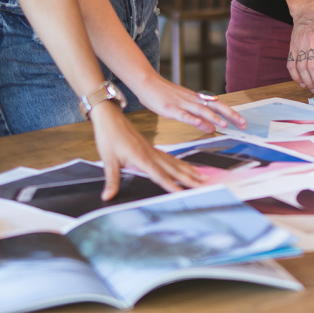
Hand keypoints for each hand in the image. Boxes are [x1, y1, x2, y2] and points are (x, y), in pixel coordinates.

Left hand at [89, 101, 204, 198]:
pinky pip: (171, 158)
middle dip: (190, 179)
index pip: (160, 176)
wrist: (111, 118)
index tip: (185, 193)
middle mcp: (151, 154)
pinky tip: (187, 168)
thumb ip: (112, 179)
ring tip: (203, 178)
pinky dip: (181, 164)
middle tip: (205, 185)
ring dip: (190, 172)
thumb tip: (107, 196)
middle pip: (174, 170)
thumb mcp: (108, 159)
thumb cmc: (109, 136)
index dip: (172, 186)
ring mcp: (153, 151)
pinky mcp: (152, 149)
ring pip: (176, 163)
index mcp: (142, 158)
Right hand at [134, 71, 246, 132]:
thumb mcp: (183, 107)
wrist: (147, 82)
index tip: (243, 121)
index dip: (231, 113)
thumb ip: (198, 118)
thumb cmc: (163, 95)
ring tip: (226, 125)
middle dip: (231, 115)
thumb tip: (213, 128)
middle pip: (215, 107)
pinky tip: (201, 125)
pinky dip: (194, 120)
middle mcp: (192, 100)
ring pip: (202, 110)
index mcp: (196, 99)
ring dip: (214, 118)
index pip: (218, 106)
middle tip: (243, 124)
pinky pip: (184, 115)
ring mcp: (182, 104)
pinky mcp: (171, 109)